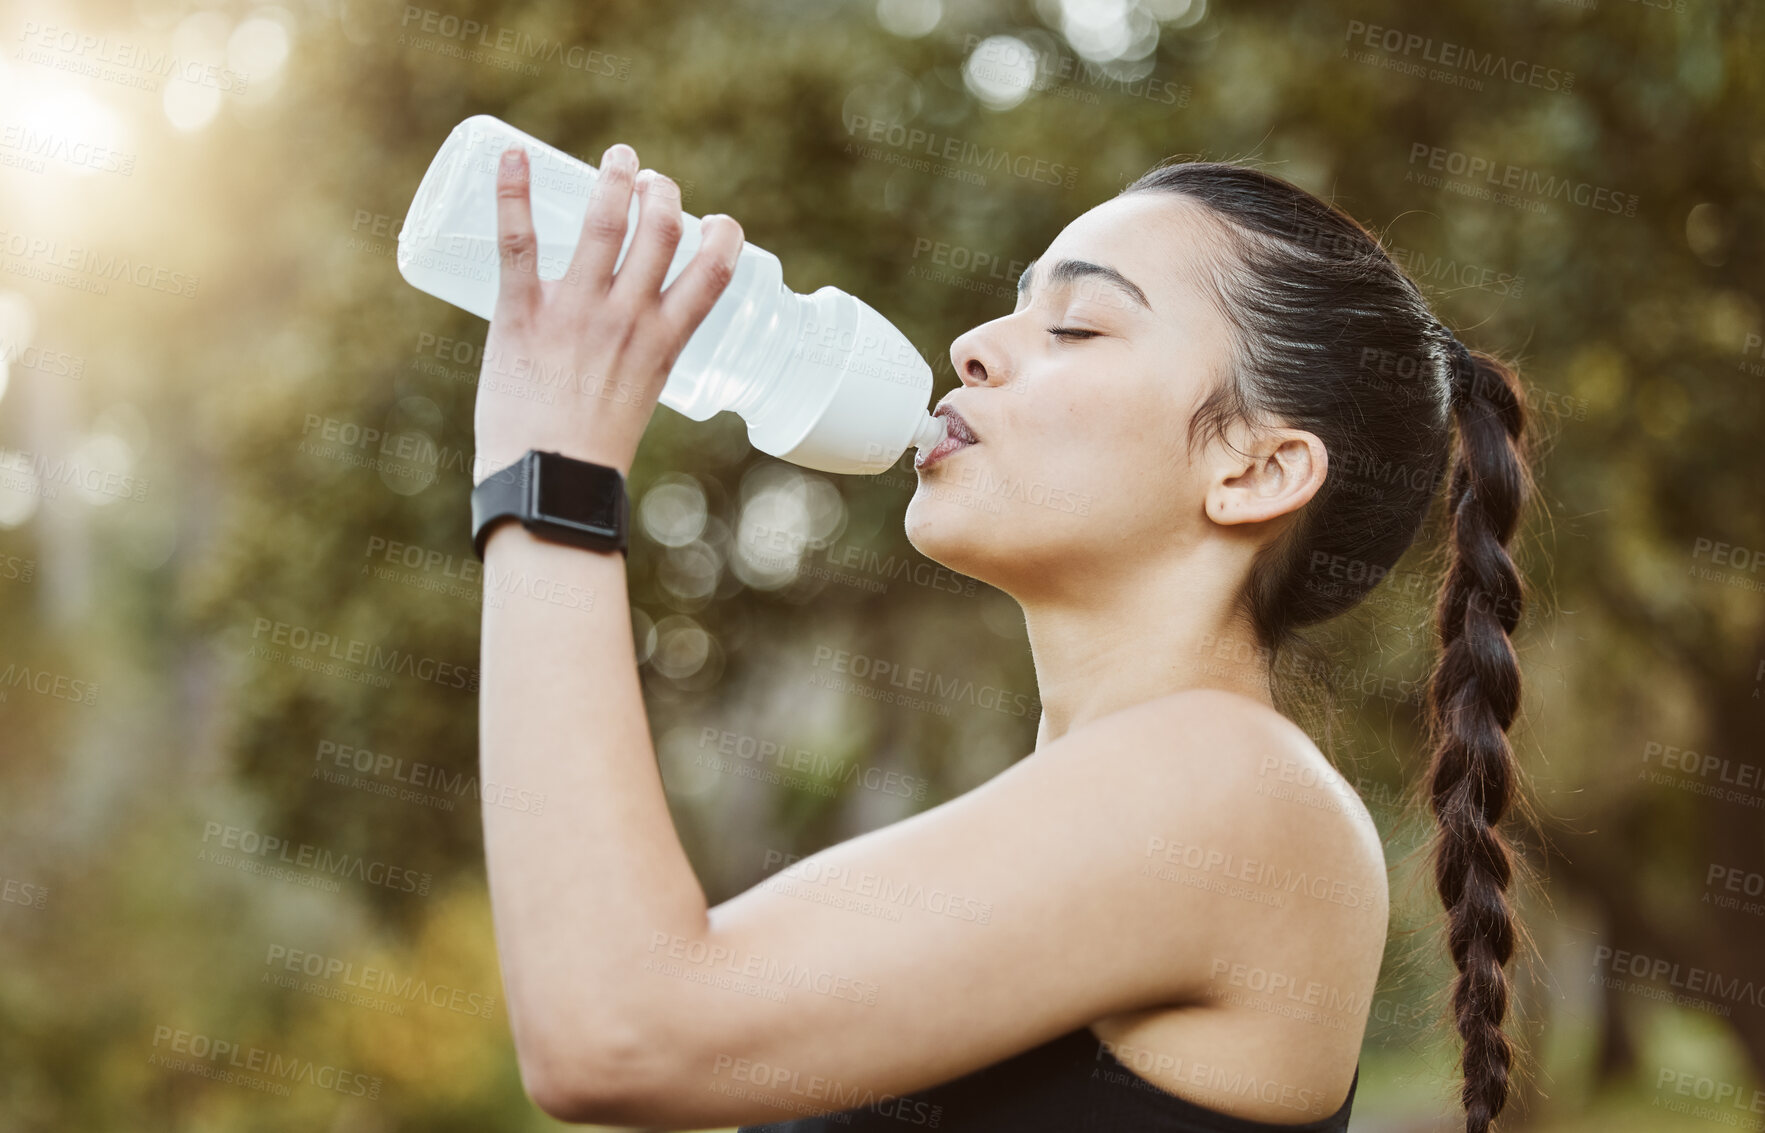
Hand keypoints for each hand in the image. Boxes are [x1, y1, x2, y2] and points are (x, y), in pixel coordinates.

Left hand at [473, 142, 743, 481]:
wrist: (548, 481)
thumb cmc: (591, 455)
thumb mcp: (638, 399)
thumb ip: (635, 359)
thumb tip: (620, 342)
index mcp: (664, 342)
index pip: (714, 272)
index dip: (723, 235)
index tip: (717, 222)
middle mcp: (627, 317)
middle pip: (661, 230)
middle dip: (663, 193)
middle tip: (652, 182)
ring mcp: (576, 310)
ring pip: (605, 221)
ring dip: (616, 178)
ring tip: (619, 159)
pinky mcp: (523, 311)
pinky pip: (519, 240)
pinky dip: (514, 190)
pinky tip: (512, 154)